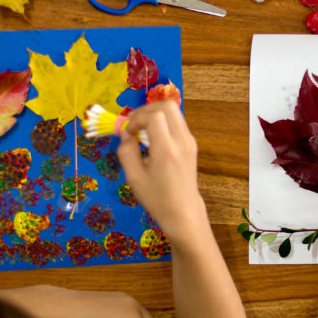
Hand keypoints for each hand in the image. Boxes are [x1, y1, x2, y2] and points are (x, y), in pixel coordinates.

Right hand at [117, 101, 206, 240]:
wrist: (183, 211)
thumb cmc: (157, 198)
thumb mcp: (134, 178)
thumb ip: (126, 152)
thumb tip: (126, 134)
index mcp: (167, 150)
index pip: (155, 116)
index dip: (137, 118)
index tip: (128, 133)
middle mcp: (182, 141)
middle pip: (168, 105)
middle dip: (147, 109)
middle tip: (134, 123)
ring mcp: (190, 141)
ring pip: (174, 111)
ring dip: (155, 114)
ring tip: (142, 131)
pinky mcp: (192, 144)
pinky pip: (177, 122)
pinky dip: (163, 122)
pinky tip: (153, 138)